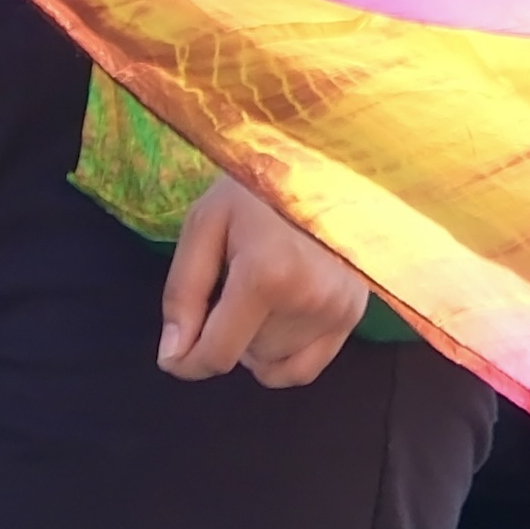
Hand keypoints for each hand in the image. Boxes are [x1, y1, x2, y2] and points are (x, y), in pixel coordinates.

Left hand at [160, 176, 372, 386]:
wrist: (325, 160)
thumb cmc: (259, 185)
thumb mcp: (205, 223)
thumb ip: (183, 293)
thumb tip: (174, 356)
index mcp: (268, 275)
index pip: (218, 354)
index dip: (186, 363)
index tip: (174, 355)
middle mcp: (311, 299)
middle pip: (244, 357)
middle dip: (224, 334)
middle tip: (229, 284)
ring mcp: (340, 308)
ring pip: (272, 361)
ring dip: (253, 341)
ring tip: (257, 292)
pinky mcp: (355, 311)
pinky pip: (306, 368)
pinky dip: (281, 358)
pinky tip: (275, 325)